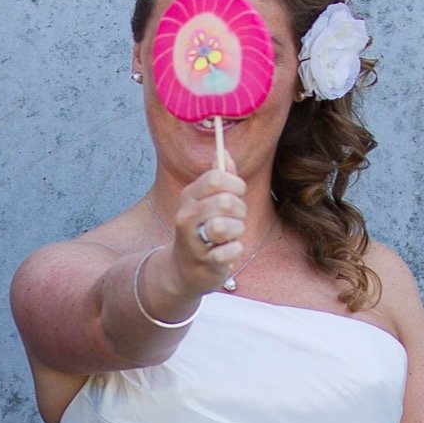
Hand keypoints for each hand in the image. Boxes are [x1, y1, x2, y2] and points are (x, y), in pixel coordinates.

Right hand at [169, 163, 249, 294]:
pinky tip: (227, 252)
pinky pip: (230, 251)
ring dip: (237, 231)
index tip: (237, 194)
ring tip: (230, 235)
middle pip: (226, 201)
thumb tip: (225, 152)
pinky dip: (234, 251)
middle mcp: (186, 216)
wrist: (183, 270)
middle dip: (240, 210)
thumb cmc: (202, 230)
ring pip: (226, 225)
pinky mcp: (204, 262)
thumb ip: (219, 177)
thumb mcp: (207, 201)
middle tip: (235, 219)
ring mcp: (193, 240)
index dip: (235, 184)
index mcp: (189, 196)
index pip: (217, 177)